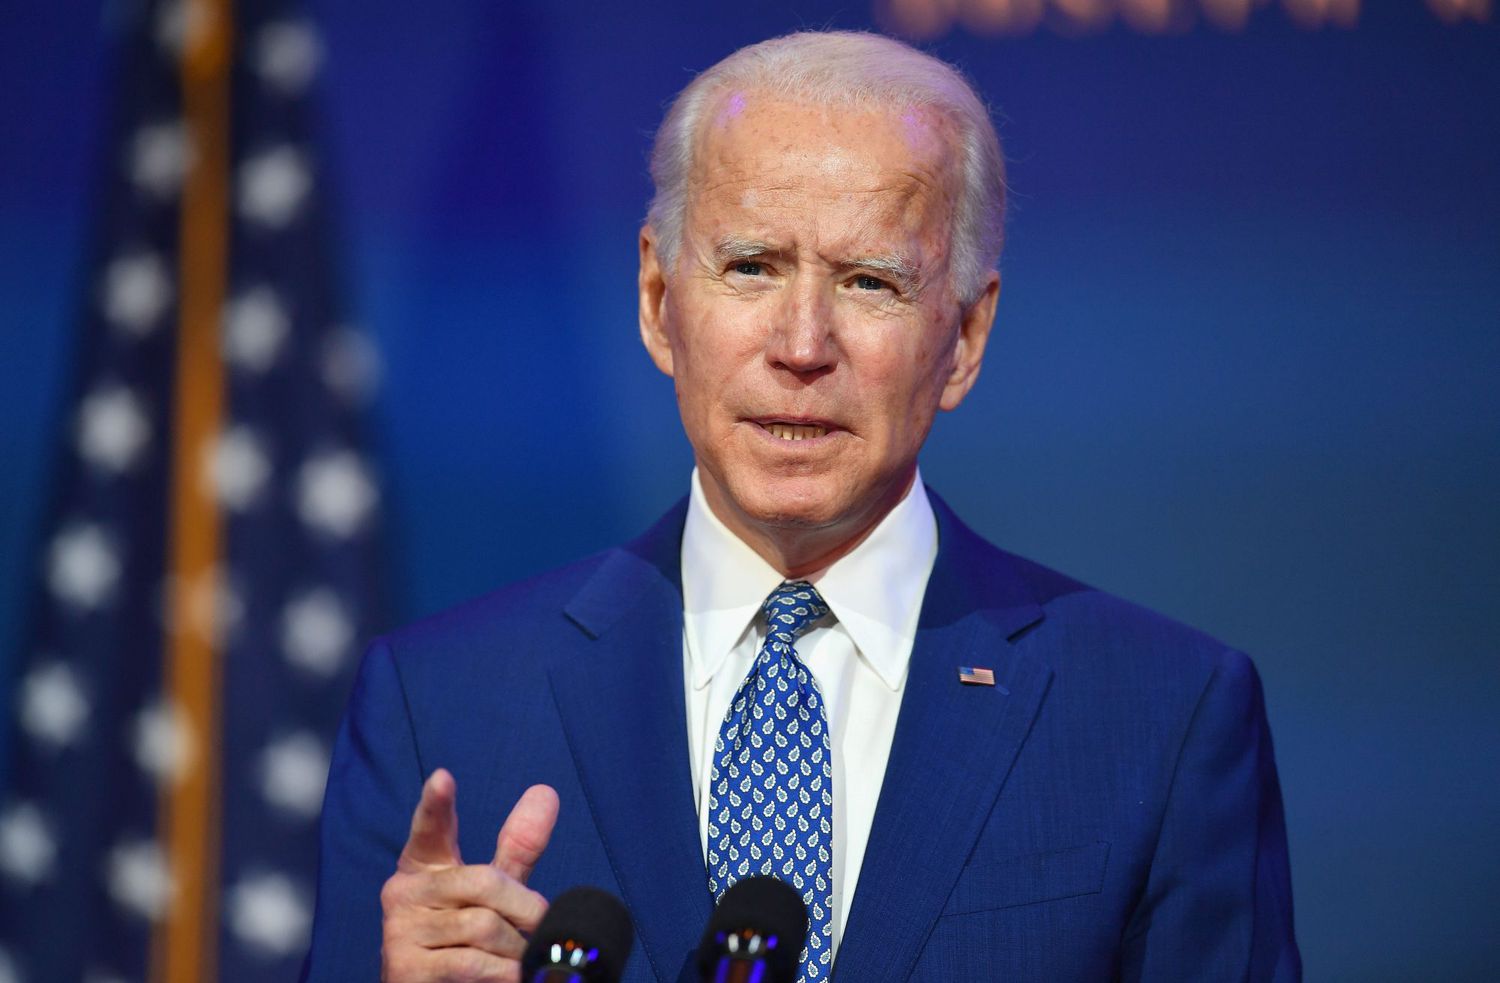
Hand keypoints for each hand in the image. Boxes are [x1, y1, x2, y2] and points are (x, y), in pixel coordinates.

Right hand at [380, 768, 559, 981]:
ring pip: (482, 925)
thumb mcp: (493, 894)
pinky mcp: (405, 969)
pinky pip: (471, 963)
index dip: (436, 804)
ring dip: (515, 948)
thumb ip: (515, 848)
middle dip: (524, 906)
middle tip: (542, 924)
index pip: (430, 829)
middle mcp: (404, 892)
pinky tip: (511, 976)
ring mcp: (399, 931)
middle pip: (482, 881)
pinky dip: (502, 972)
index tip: (442, 778)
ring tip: (518, 960)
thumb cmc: (466, 942)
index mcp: (423, 866)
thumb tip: (546, 792)